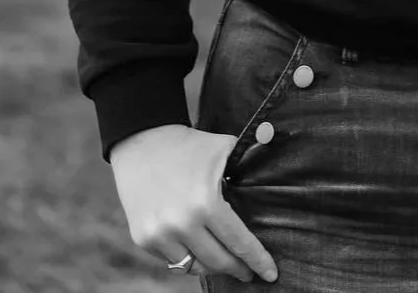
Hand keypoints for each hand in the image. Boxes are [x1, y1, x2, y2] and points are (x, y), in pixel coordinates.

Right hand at [109, 123, 278, 282]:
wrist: (142, 142)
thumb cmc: (190, 146)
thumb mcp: (224, 147)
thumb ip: (252, 154)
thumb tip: (276, 144)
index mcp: (206, 203)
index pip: (238, 242)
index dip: (257, 260)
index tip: (270, 274)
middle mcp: (181, 224)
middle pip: (218, 261)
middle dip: (238, 269)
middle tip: (249, 272)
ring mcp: (159, 235)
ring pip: (194, 267)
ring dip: (213, 267)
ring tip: (224, 261)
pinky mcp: (143, 239)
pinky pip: (172, 260)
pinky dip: (188, 259)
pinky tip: (198, 251)